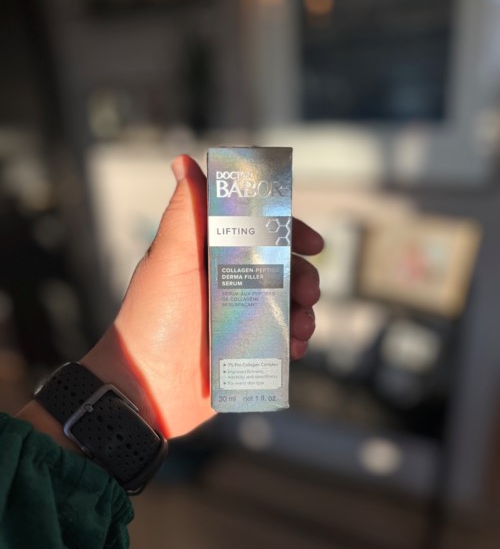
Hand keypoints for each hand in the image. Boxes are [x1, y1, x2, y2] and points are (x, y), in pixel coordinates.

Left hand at [23, 155, 322, 442]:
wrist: (143, 388)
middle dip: (302, 276)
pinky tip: (295, 348)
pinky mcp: (245, 349)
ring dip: (304, 311)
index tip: (312, 243)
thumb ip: (185, 212)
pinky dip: (296, 339)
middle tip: (307, 292)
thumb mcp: (169, 260)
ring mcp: (237, 316)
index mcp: (209, 254)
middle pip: (281, 266)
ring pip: (288, 302)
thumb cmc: (151, 319)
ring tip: (301, 328)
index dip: (288, 231)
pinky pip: (283, 337)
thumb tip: (183, 159)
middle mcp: (226, 281)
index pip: (258, 229)